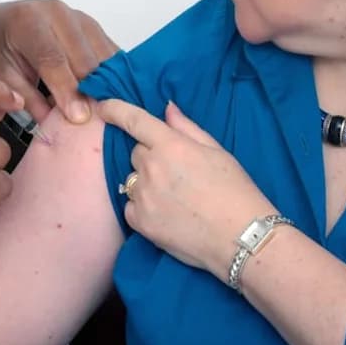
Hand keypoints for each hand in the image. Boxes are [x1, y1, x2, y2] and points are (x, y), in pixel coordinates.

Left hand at [0, 0, 117, 124]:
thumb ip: (26, 97)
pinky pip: (109, 50)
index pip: (52, 58)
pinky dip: (113, 73)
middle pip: (83, 56)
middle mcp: (56, 13)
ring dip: (106, 83)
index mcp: (27, 21)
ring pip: (102, 53)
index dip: (67, 89)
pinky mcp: (91, 25)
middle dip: (91, 91)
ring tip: (107, 112)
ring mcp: (77, 16)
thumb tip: (52, 123)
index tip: (78, 117)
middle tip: (96, 121)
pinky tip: (112, 95)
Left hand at [98, 100, 275, 280]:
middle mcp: (151, 168)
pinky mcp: (140, 222)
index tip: (103, 106)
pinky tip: (167, 214)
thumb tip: (167, 108)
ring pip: (132, 180)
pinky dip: (142, 207)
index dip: (115, 109)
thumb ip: (187, 128)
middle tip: (177, 173)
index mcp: (171, 146)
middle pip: (136, 153)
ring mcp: (143, 196)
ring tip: (175, 198)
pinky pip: (130, 205)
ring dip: (146, 183)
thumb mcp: (217, 152)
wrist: (242, 238)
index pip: (134, 120)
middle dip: (151, 157)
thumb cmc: (235, 191)